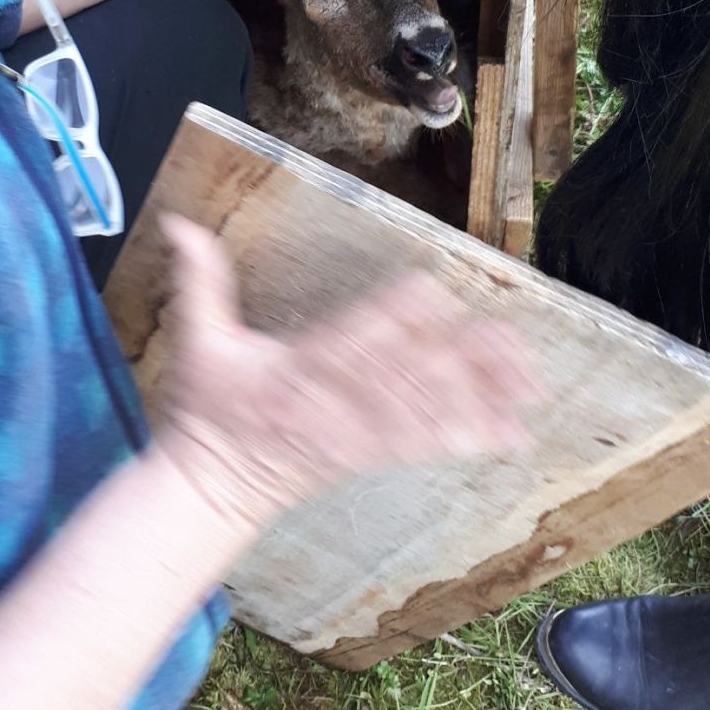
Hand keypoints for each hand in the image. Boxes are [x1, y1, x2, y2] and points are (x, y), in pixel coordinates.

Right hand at [151, 217, 543, 531]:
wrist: (210, 487)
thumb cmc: (205, 409)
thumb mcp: (195, 341)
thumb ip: (198, 279)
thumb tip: (179, 223)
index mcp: (296, 366)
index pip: (352, 335)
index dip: (393, 315)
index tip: (433, 292)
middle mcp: (335, 401)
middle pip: (407, 375)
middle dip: (463, 361)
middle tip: (513, 343)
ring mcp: (356, 432)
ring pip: (426, 411)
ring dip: (481, 397)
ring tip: (530, 384)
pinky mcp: (370, 454)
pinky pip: (425, 445)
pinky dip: (470, 436)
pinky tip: (512, 430)